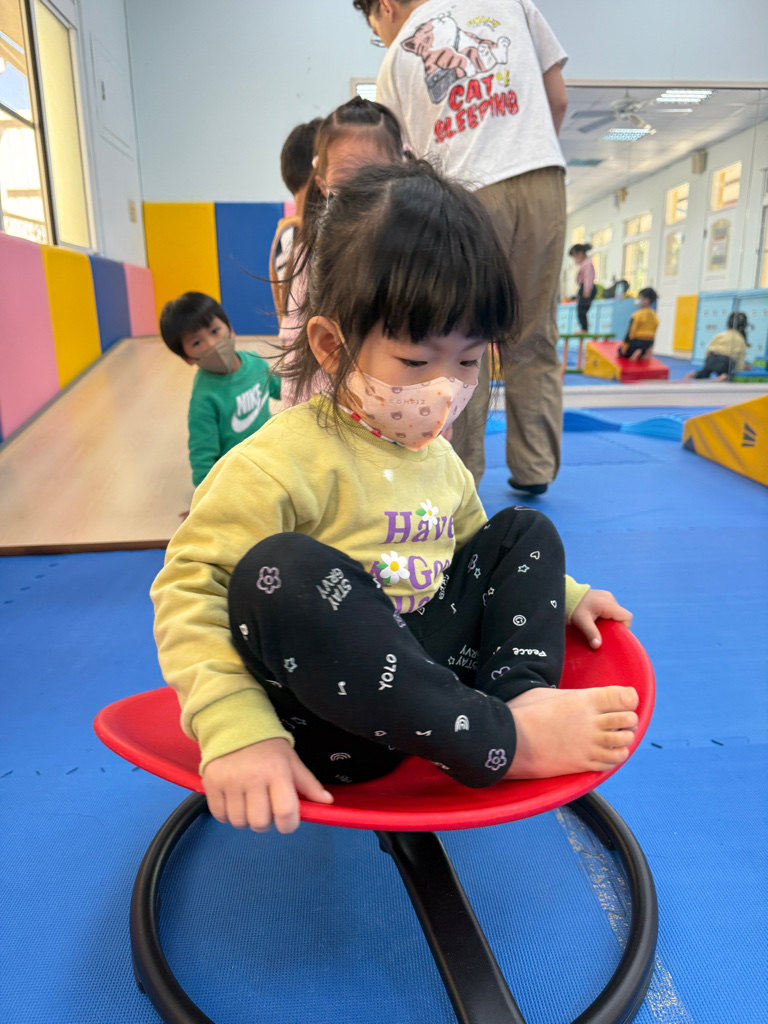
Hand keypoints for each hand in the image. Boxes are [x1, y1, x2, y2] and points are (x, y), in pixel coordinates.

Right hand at [202, 738, 332, 833]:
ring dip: (246, 818)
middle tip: (265, 806)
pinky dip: (227, 814)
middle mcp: (253, 778)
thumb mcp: (291, 761)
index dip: (289, 825)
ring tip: (248, 801)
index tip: (287, 819)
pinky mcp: (211, 784)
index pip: (286, 813)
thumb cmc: (268, 747)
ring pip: (239, 823)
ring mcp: (229, 782)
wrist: (233, 726)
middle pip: (260, 823)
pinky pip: (219, 816)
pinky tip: (234, 800)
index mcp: (277, 772)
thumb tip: (328, 803)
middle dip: (266, 821)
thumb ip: (308, 784)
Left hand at [570, 589, 632, 649]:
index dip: (624, 627)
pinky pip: (609, 609)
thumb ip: (591, 633)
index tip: (612, 634)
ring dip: (609, 621)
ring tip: (597, 625)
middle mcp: (610, 598)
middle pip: (621, 616)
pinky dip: (605, 616)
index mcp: (608, 603)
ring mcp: (606, 596)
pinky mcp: (602, 597)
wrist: (565, 594)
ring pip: (615, 613)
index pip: (627, 617)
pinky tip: (595, 619)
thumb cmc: (573, 607)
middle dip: (615, 626)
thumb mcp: (581, 621)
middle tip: (603, 632)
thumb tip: (597, 646)